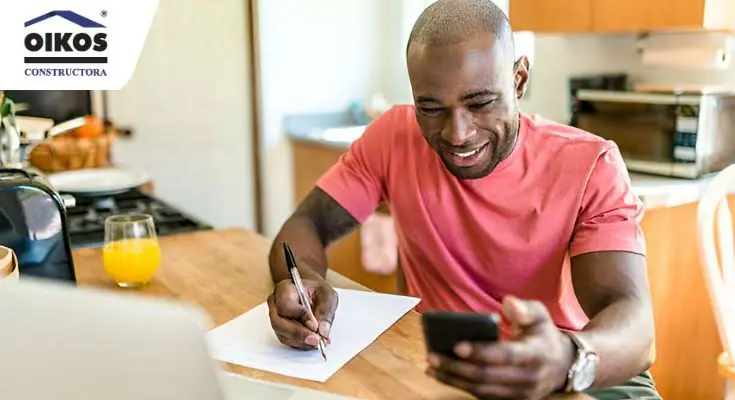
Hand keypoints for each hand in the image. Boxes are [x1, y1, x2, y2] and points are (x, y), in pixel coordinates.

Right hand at [267, 278, 337, 349]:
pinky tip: (312, 343)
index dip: (300, 316)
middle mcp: (275, 303)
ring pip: (281, 333)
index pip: (286, 304)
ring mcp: (275, 317)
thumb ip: (326, 311)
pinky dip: (300, 344)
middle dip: (299, 333)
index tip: (315, 325)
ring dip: (300, 341)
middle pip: (278, 322)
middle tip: (316, 339)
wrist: (312, 294)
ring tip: (317, 342)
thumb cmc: (317, 291)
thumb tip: (322, 331)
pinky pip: (286, 340)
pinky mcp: (280, 329)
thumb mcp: (328, 295)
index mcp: (285, 289)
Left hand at [427, 296, 575, 399]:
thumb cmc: (543, 335)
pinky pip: (483, 396)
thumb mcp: (541, 315)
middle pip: (487, 376)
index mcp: (536, 354)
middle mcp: (528, 378)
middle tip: (432, 356)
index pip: (506, 355)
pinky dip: (462, 386)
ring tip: (432, 367)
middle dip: (457, 367)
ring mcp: (520, 393)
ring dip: (454, 379)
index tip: (457, 346)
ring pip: (482, 390)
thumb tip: (507, 303)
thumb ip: (524, 308)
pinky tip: (444, 374)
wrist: (562, 365)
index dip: (481, 352)